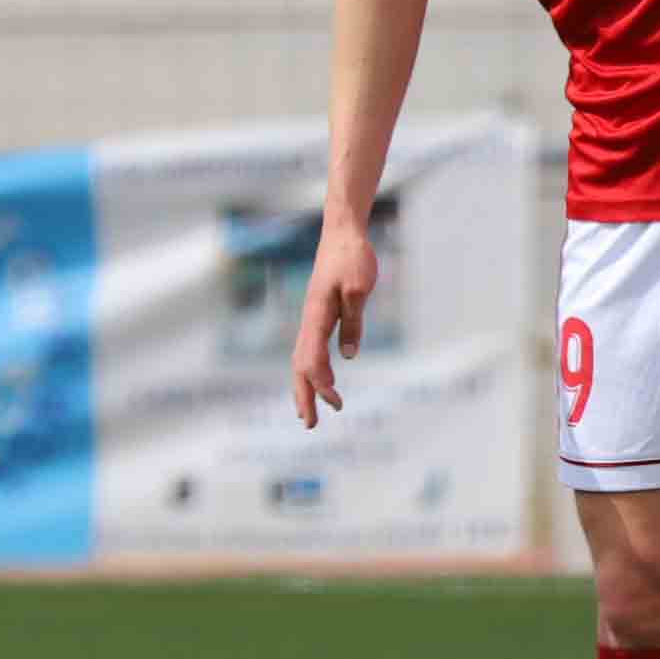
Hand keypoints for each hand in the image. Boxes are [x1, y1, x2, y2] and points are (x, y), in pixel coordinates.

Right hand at [291, 214, 376, 425]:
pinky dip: (311, 370)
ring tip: (309, 412)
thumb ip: (353, 321)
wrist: (343, 233)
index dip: (321, 384)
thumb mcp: (359, 289)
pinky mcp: (319, 314)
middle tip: (311, 424)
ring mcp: (311, 318)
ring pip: (301, 360)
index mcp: (317, 315)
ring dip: (305, 387)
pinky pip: (309, 350)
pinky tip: (321, 381)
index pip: (313, 359)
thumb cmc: (353, 258)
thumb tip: (348, 356)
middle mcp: (308, 320)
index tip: (336, 401)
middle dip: (304, 396)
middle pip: (300, 366)